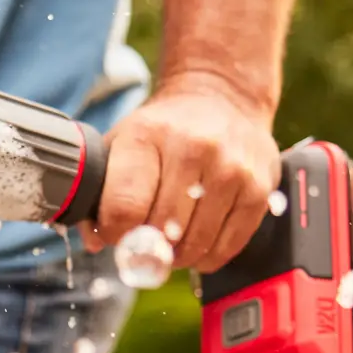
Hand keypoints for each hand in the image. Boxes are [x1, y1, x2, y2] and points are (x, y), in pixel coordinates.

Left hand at [84, 74, 281, 273]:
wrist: (222, 97)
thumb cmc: (163, 131)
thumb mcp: (122, 143)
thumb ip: (99, 192)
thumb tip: (93, 242)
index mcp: (147, 136)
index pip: (124, 208)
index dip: (115, 234)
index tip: (117, 235)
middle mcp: (193, 148)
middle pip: (161, 231)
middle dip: (148, 248)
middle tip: (146, 244)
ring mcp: (231, 169)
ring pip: (195, 244)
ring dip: (178, 256)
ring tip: (172, 244)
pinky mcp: (259, 188)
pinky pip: (228, 246)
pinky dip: (208, 256)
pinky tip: (199, 243)